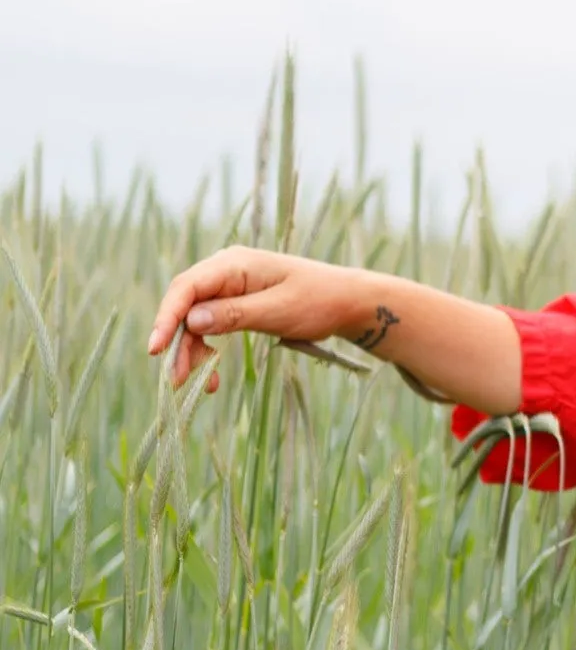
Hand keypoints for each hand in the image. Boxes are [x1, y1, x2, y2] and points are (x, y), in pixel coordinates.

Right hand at [147, 249, 362, 390]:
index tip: (155, 349)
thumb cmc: (318, 301)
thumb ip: (235, 315)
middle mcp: (226, 270)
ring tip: (201, 384)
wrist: (346, 301)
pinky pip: (210, 324)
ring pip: (195, 319)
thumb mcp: (279, 311)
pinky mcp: (235, 302)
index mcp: (235, 264)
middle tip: (177, 381)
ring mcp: (229, 286)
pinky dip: (207, 348)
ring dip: (192, 351)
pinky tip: (212, 372)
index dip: (167, 317)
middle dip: (178, 343)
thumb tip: (193, 320)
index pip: (187, 287)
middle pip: (186, 305)